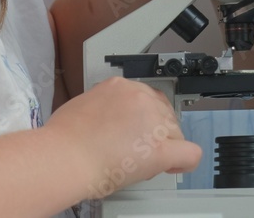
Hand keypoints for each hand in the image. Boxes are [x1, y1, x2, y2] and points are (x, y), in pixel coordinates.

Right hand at [43, 77, 201, 197]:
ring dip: (162, 146)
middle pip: (163, 113)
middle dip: (152, 132)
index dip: (142, 118)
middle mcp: (139, 97)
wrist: (64, 157)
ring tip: (138, 161)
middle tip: (132, 149)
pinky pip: (189, 153)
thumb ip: (102, 107)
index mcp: (119, 87)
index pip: (145, 98)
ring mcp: (153, 121)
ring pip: (175, 133)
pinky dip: (182, 162)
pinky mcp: (161, 149)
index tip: (135, 130)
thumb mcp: (81, 105)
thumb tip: (107, 119)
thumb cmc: (63, 139)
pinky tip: (170, 167)